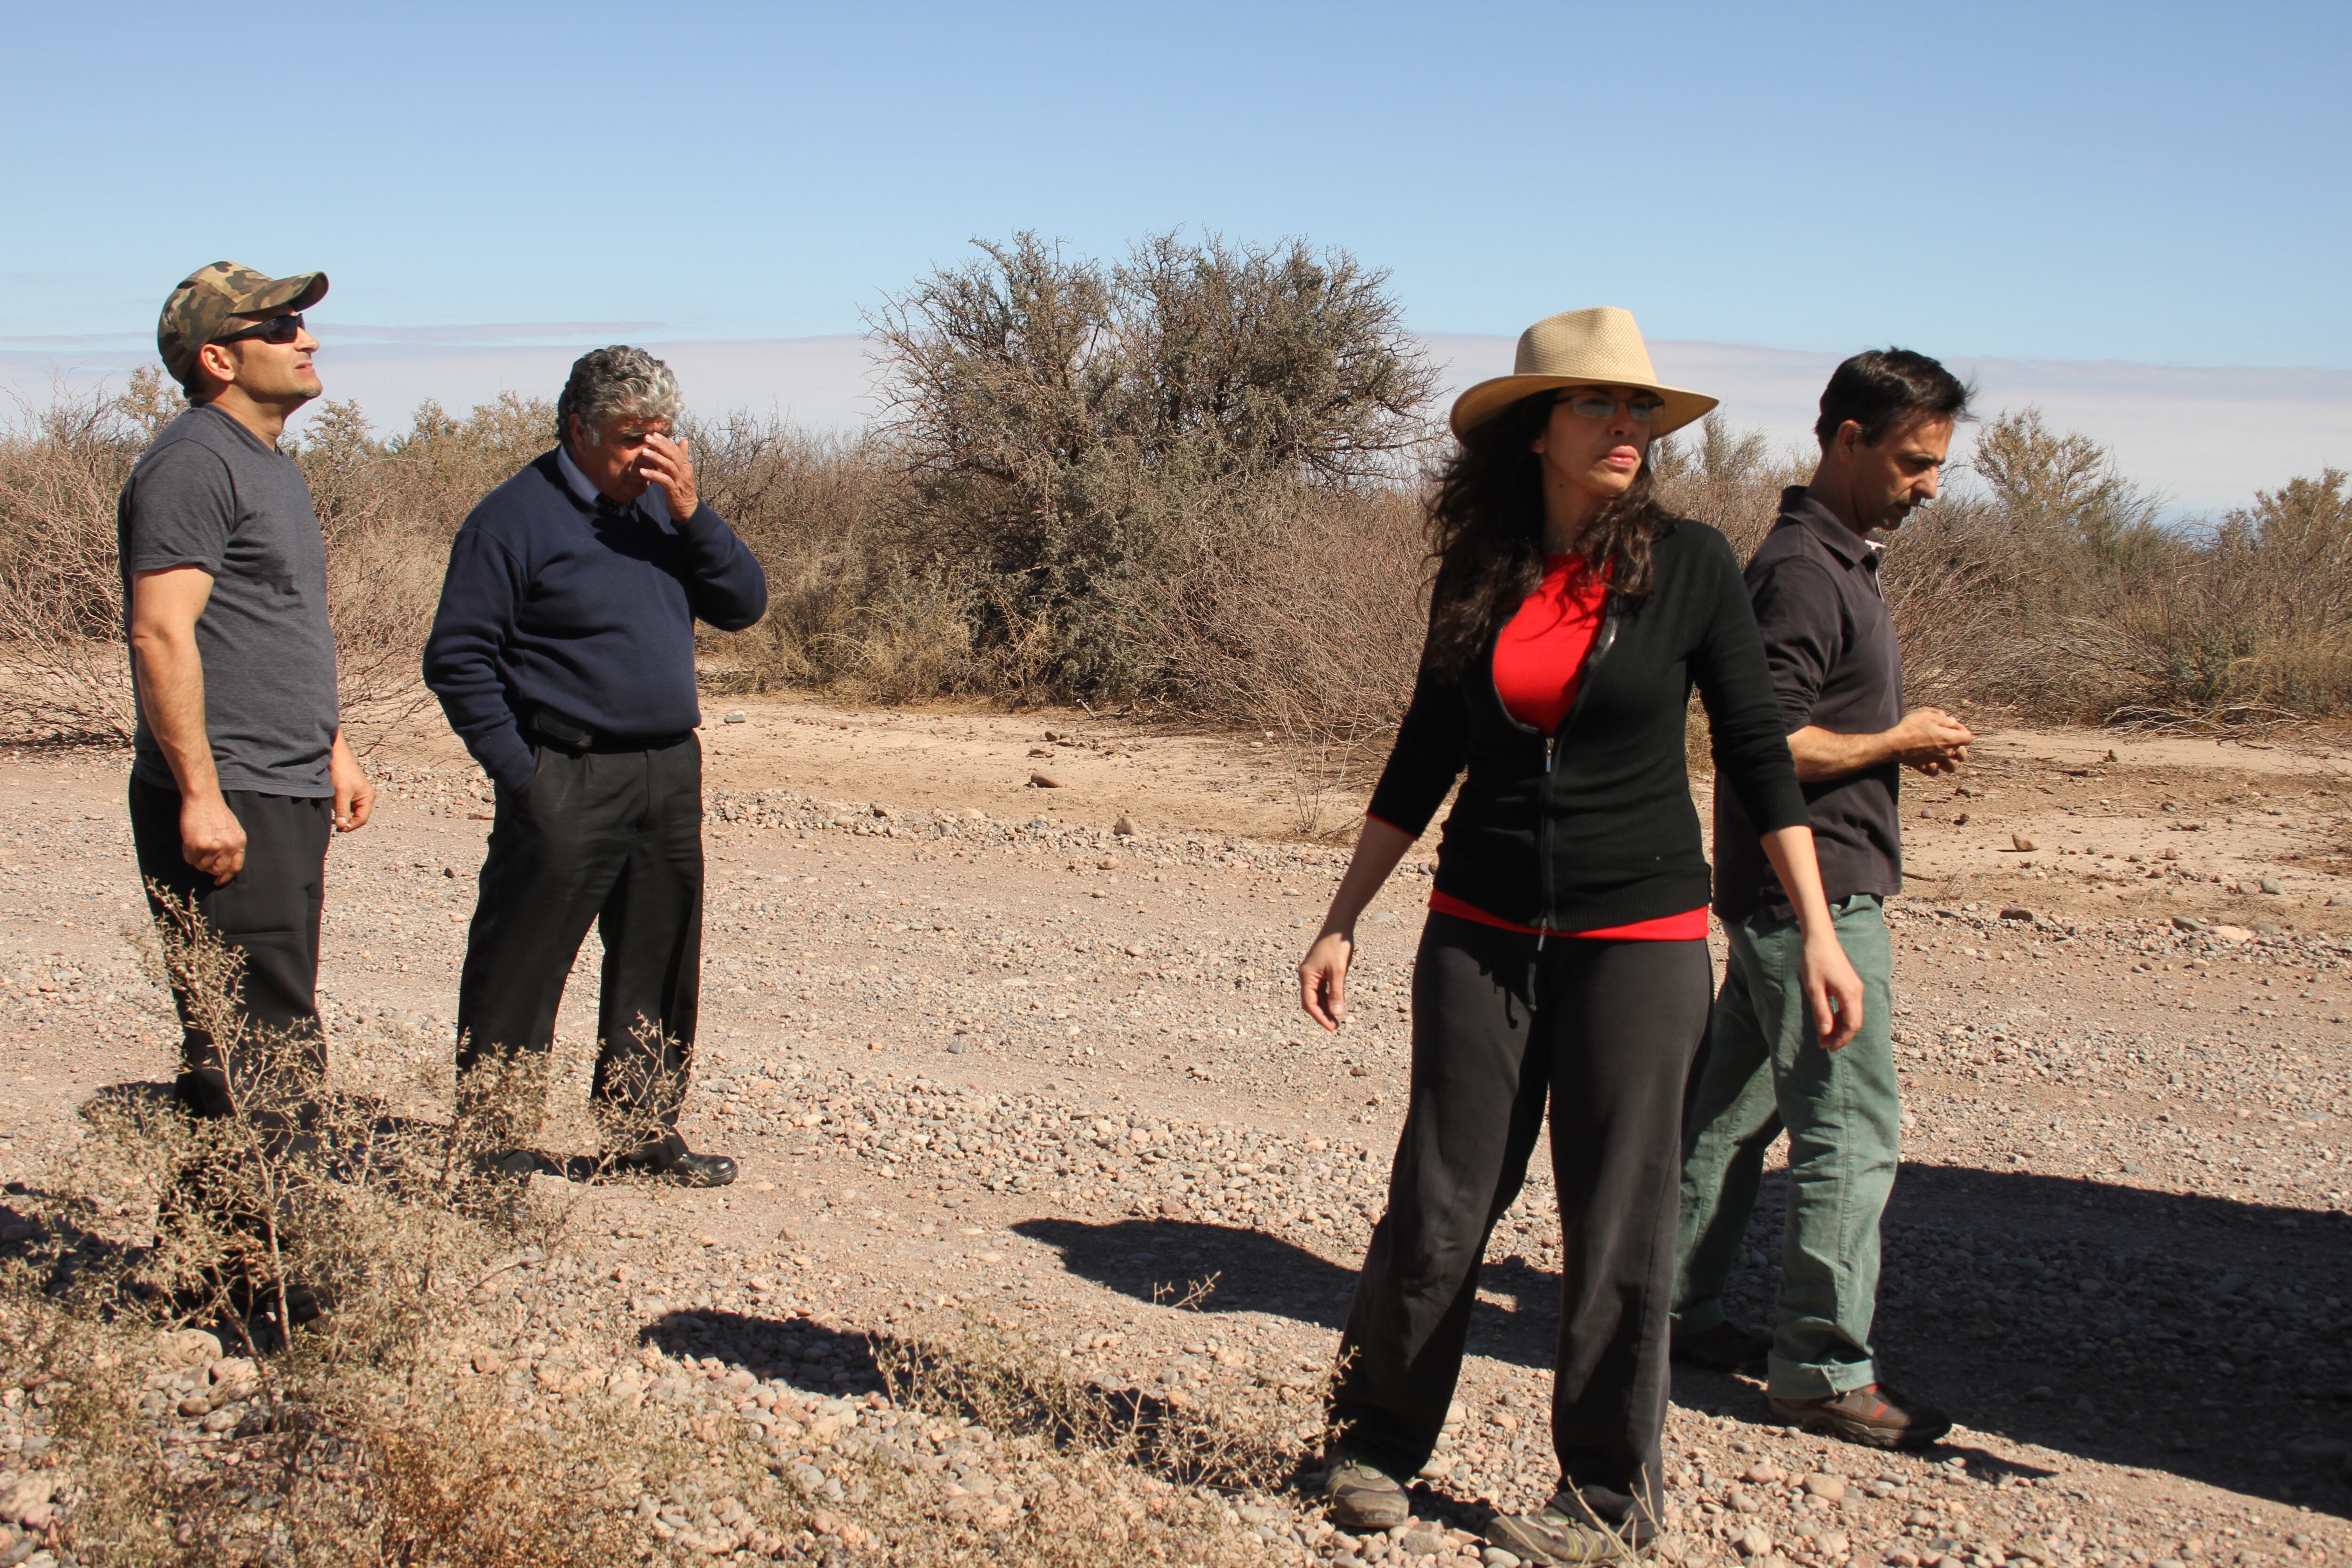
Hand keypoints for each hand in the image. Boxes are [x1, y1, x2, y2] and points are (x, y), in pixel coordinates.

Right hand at [181, 790, 245, 884]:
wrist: (203, 798)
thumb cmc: (215, 811)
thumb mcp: (232, 829)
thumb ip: (231, 845)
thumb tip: (223, 863)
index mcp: (239, 842)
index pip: (235, 867)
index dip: (225, 877)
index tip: (218, 881)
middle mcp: (229, 847)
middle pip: (217, 870)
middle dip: (207, 866)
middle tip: (201, 856)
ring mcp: (214, 847)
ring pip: (202, 866)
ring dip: (196, 858)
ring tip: (194, 843)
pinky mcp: (199, 846)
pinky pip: (190, 859)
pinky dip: (187, 853)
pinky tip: (188, 841)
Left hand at [329, 733, 374, 832]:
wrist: (335, 755)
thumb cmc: (342, 771)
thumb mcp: (342, 793)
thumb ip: (343, 810)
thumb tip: (342, 826)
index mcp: (368, 797)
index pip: (362, 819)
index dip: (351, 826)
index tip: (339, 828)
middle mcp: (364, 797)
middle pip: (357, 816)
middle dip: (346, 820)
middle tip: (334, 823)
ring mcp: (356, 794)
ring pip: (350, 811)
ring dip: (341, 813)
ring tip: (332, 812)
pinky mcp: (348, 791)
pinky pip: (344, 804)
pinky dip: (338, 807)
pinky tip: (331, 804)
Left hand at [637, 431, 698, 521]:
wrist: (688, 510)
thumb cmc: (683, 490)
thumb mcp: (683, 471)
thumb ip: (682, 456)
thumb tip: (684, 440)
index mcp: (685, 465)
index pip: (675, 449)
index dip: (664, 441)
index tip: (653, 433)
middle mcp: (684, 471)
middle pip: (672, 455)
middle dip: (659, 445)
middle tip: (647, 437)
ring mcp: (680, 481)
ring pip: (669, 466)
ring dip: (656, 458)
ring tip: (643, 452)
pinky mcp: (674, 491)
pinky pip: (664, 481)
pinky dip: (653, 475)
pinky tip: (643, 471)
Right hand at [1298, 929, 1354, 1031]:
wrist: (1338, 926)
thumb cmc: (1337, 946)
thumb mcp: (1338, 971)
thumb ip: (1337, 993)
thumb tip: (1336, 1014)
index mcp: (1307, 976)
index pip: (1309, 1003)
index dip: (1320, 1017)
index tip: (1331, 1028)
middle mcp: (1306, 976)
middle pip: (1310, 1001)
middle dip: (1321, 1015)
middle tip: (1334, 1027)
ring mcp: (1312, 973)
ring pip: (1316, 996)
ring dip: (1324, 1008)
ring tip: (1336, 1019)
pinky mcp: (1319, 970)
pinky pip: (1320, 989)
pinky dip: (1327, 998)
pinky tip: (1335, 1004)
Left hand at [1800, 929, 1865, 1049]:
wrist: (1820, 938)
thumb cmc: (1815, 961)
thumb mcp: (1814, 988)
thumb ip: (1821, 1011)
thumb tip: (1826, 1033)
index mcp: (1851, 994)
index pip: (1853, 1024)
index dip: (1842, 1039)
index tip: (1828, 1048)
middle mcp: (1857, 992)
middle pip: (1855, 1022)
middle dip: (1840, 1036)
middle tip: (1822, 1044)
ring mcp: (1855, 988)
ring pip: (1852, 1015)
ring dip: (1839, 1027)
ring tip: (1822, 1036)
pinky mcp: (1850, 984)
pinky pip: (1849, 1006)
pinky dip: (1840, 1017)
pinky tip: (1828, 1021)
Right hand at [1890, 707, 1972, 770]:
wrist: (1894, 743)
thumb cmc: (1912, 727)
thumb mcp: (1928, 715)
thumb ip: (1944, 718)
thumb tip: (1952, 721)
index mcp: (1951, 739)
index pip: (1968, 737)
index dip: (1962, 730)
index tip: (1951, 725)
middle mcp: (1946, 752)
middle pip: (1964, 755)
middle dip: (1960, 748)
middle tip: (1950, 740)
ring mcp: (1936, 761)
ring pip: (1952, 767)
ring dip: (1950, 761)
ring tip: (1944, 754)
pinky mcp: (1924, 767)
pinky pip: (1934, 771)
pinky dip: (1935, 768)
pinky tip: (1931, 761)